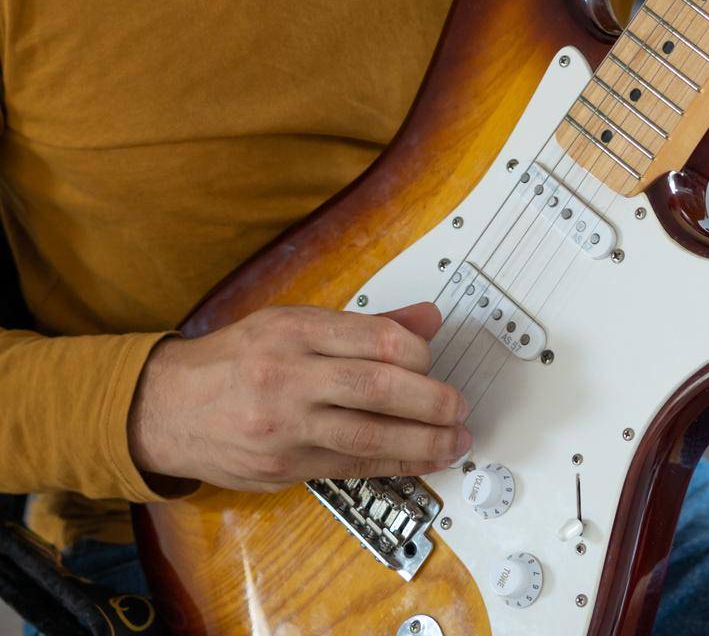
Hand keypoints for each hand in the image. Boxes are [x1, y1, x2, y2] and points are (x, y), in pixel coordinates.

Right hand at [127, 301, 471, 491]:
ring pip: (368, 437)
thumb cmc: (237, 358)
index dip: (419, 352)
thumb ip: (364, 324)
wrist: (168, 407)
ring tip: (454, 440)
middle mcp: (290, 377)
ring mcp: (285, 427)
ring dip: (422, 442)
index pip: (375, 339)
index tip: (435, 359)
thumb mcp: (293, 321)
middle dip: (430, 400)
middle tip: (459, 405)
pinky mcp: (282, 468)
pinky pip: (348, 468)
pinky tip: (418, 460)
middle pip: (378, 389)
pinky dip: (390, 465)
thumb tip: (427, 320)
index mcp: (295, 330)